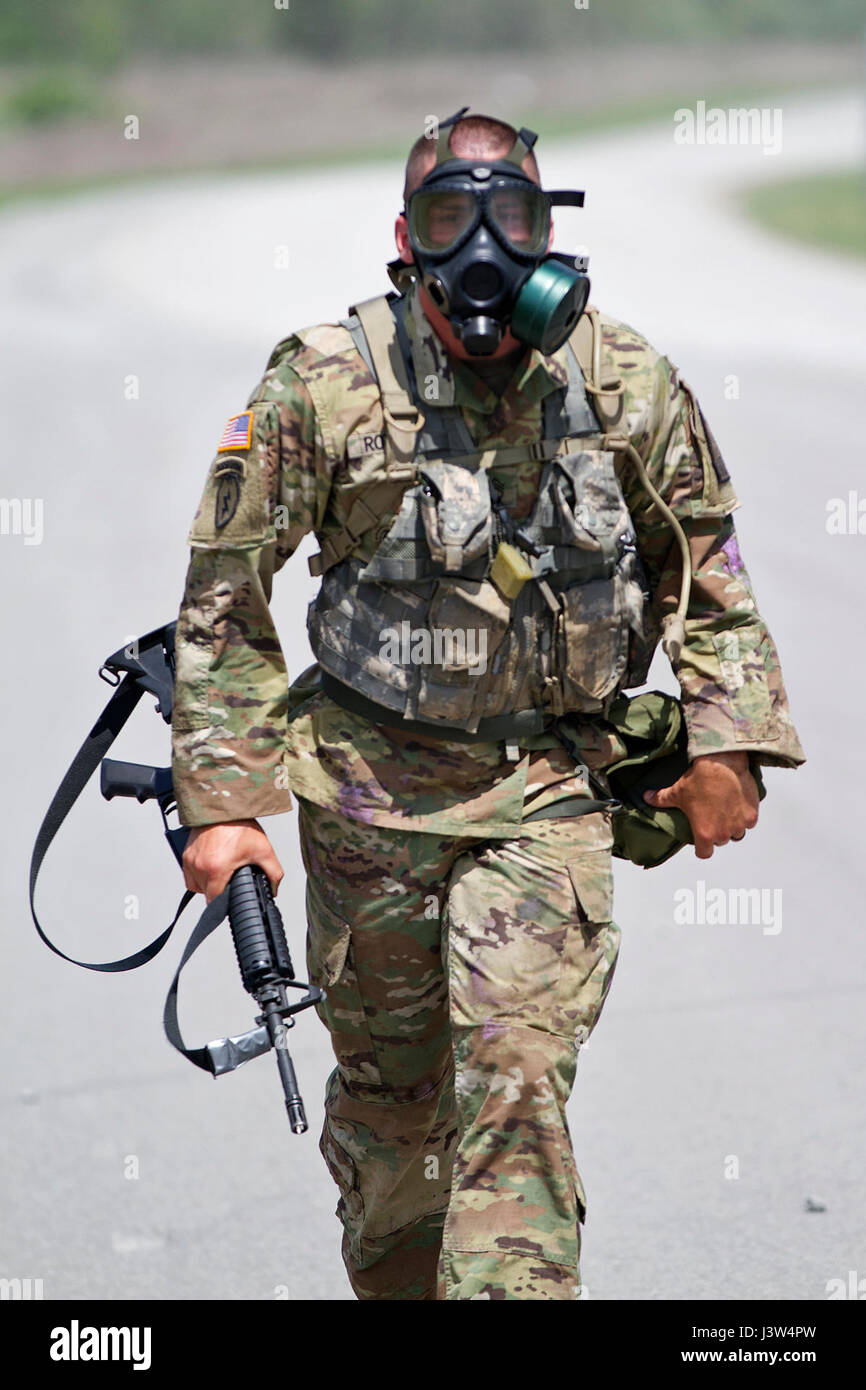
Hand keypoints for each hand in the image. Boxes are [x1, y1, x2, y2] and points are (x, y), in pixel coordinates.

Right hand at [182, 819, 283, 902]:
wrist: (223, 805)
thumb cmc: (240, 825)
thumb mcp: (264, 850)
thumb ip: (274, 873)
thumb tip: (274, 889)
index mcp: (216, 869)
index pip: (214, 901)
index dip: (225, 903)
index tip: (233, 898)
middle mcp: (200, 866)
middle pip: (206, 893)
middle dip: (219, 890)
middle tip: (232, 879)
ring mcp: (190, 860)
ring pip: (196, 885)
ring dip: (207, 884)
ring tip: (222, 873)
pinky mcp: (185, 854)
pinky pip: (189, 874)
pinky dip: (199, 874)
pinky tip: (212, 867)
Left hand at [643, 751, 759, 859]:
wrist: (721, 763)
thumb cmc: (698, 779)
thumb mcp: (676, 791)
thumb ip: (660, 799)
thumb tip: (645, 797)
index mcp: (704, 834)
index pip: (704, 853)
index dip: (701, 847)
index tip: (701, 838)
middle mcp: (723, 833)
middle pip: (720, 841)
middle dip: (717, 832)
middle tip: (711, 817)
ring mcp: (739, 824)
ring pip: (737, 832)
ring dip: (732, 825)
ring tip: (724, 810)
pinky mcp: (752, 814)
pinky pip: (749, 822)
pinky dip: (744, 815)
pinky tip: (737, 804)